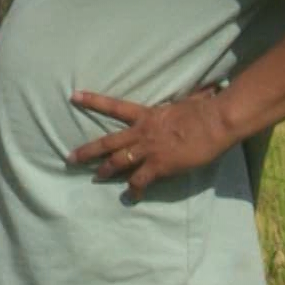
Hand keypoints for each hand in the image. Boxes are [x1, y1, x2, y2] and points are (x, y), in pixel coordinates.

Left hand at [67, 88, 232, 201]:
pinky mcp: (159, 166)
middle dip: (88, 151)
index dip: (92, 101)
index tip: (74, 96)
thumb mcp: (190, 100)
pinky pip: (140, 181)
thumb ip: (190, 97)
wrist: (214, 122)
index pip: (113, 106)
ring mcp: (148, 150)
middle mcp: (141, 132)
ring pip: (117, 162)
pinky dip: (134, 190)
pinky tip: (130, 197)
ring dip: (105, 171)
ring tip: (95, 177)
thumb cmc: (205, 109)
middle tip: (71, 158)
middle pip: (107, 142)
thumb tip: (209, 88)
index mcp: (146, 115)